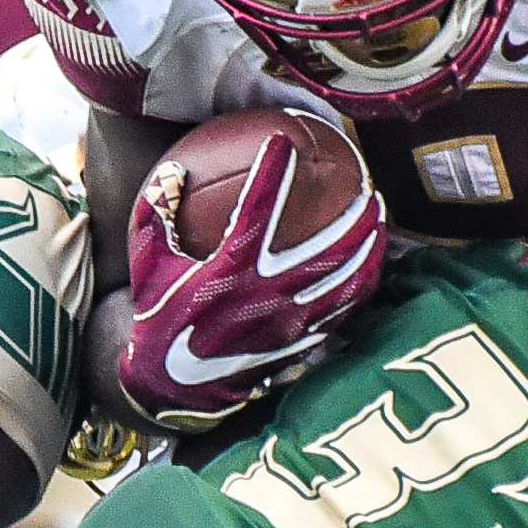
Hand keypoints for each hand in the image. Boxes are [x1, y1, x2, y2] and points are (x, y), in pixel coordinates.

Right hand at [118, 143, 388, 433]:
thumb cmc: (159, 317)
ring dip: (367, 248)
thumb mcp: (147, 265)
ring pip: (342, 280)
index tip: (283, 142)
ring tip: (380, 218)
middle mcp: (265, 293)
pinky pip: (340, 310)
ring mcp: (287, 320)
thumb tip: (171, 172)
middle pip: (325, 249)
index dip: (272, 173)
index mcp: (228, 269)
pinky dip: (361, 285)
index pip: (256, 210)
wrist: (173, 386)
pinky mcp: (298, 341)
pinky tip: (372, 265)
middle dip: (352, 217)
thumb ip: (157, 215)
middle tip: (368, 187)